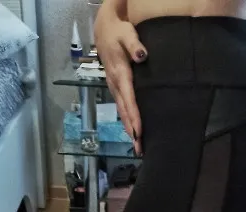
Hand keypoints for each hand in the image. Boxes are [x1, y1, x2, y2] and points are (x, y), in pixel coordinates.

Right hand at [95, 13, 146, 155]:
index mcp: (120, 74)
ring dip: (130, 129)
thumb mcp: (127, 33)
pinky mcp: (116, 88)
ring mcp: (114, 88)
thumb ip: (135, 44)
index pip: (129, 99)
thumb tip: (142, 56)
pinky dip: (128, 121)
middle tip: (139, 149)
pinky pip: (122, 108)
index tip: (139, 132)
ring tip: (137, 146)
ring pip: (122, 112)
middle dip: (132, 131)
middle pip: (124, 112)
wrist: (104, 29)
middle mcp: (115, 84)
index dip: (134, 116)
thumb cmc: (118, 31)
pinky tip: (133, 132)